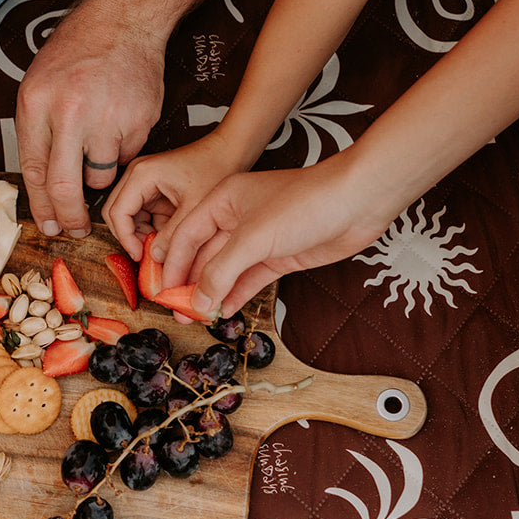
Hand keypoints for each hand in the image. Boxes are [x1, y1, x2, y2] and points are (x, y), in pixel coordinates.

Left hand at [16, 0, 166, 237]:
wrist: (123, 20)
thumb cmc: (78, 52)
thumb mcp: (38, 84)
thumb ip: (37, 131)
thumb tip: (42, 186)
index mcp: (36, 103)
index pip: (34, 171)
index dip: (41, 206)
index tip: (48, 225)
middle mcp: (69, 112)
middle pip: (66, 186)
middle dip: (70, 217)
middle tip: (75, 229)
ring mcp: (107, 118)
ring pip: (101, 175)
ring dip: (100, 173)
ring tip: (99, 143)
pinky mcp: (138, 121)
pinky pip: (128, 155)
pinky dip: (123, 149)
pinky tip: (119, 121)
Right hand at [103, 133, 242, 261]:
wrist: (228, 153)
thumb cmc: (214, 168)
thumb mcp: (194, 207)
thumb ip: (172, 235)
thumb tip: (155, 257)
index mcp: (142, 174)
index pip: (117, 212)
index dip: (125, 238)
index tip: (140, 256)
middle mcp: (136, 175)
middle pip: (116, 214)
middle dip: (130, 237)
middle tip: (147, 254)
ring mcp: (142, 182)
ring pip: (127, 217)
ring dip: (141, 233)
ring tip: (163, 243)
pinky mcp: (150, 189)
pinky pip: (141, 215)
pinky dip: (150, 228)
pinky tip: (168, 233)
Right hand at [161, 159, 400, 316]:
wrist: (357, 203)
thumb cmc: (305, 203)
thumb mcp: (253, 236)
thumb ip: (222, 270)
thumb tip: (199, 300)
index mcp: (222, 200)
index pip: (185, 235)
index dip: (171, 264)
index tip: (161, 291)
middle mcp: (236, 218)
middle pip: (202, 254)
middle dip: (188, 282)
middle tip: (175, 311)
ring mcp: (258, 239)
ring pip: (225, 270)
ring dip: (210, 293)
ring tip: (194, 318)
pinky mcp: (278, 256)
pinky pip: (248, 279)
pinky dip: (235, 295)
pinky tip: (222, 311)